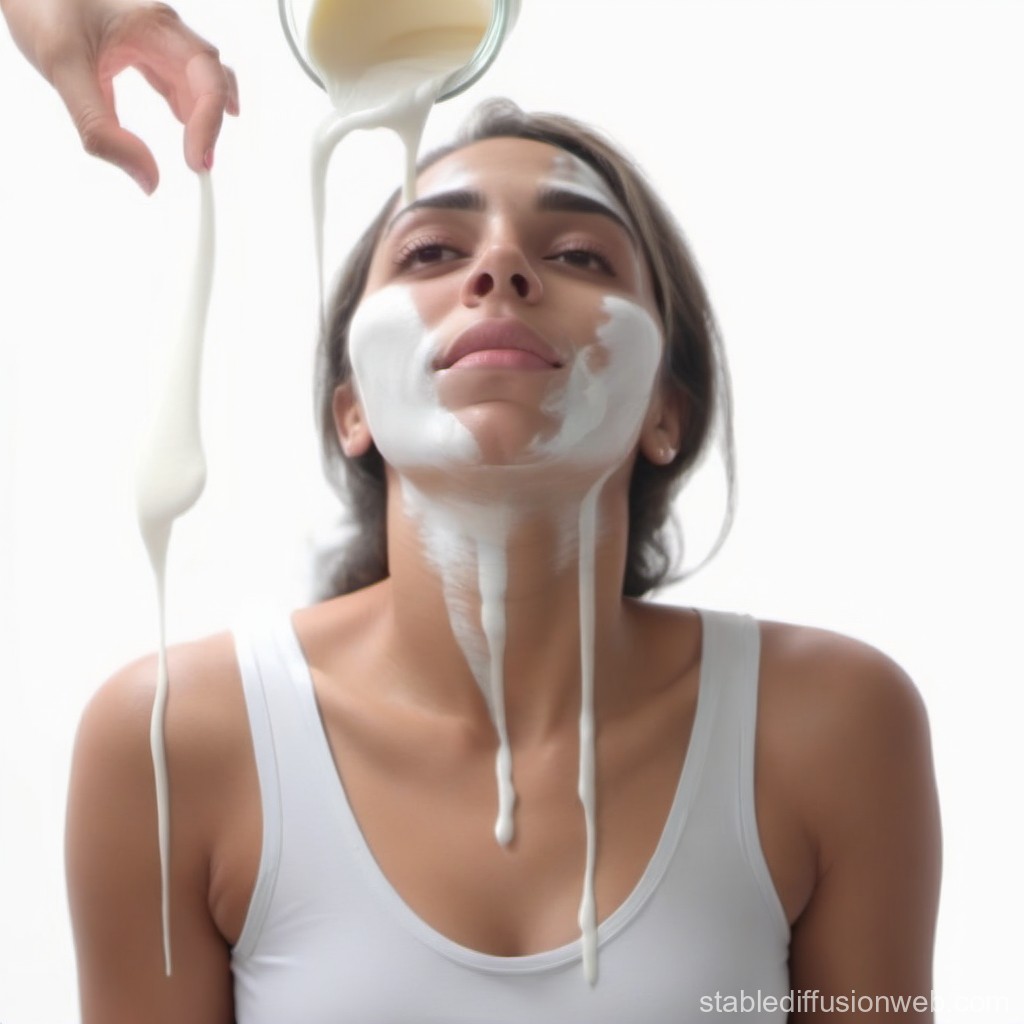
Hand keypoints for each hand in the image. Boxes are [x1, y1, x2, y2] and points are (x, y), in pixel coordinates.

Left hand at [1, 0, 238, 192]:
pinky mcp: (142, 44)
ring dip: (203, 116)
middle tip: (200, 165)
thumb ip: (102, 130)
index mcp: (154, 25)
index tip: (196, 162)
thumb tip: (148, 178)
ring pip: (199, 77)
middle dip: (212, 124)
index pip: (206, 77)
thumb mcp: (63, 69)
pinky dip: (186, 105)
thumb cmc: (37, 2)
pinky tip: (183, 123)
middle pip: (212, 77)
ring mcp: (154, 35)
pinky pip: (178, 76)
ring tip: (196, 151)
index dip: (209, 124)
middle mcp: (162, 27)